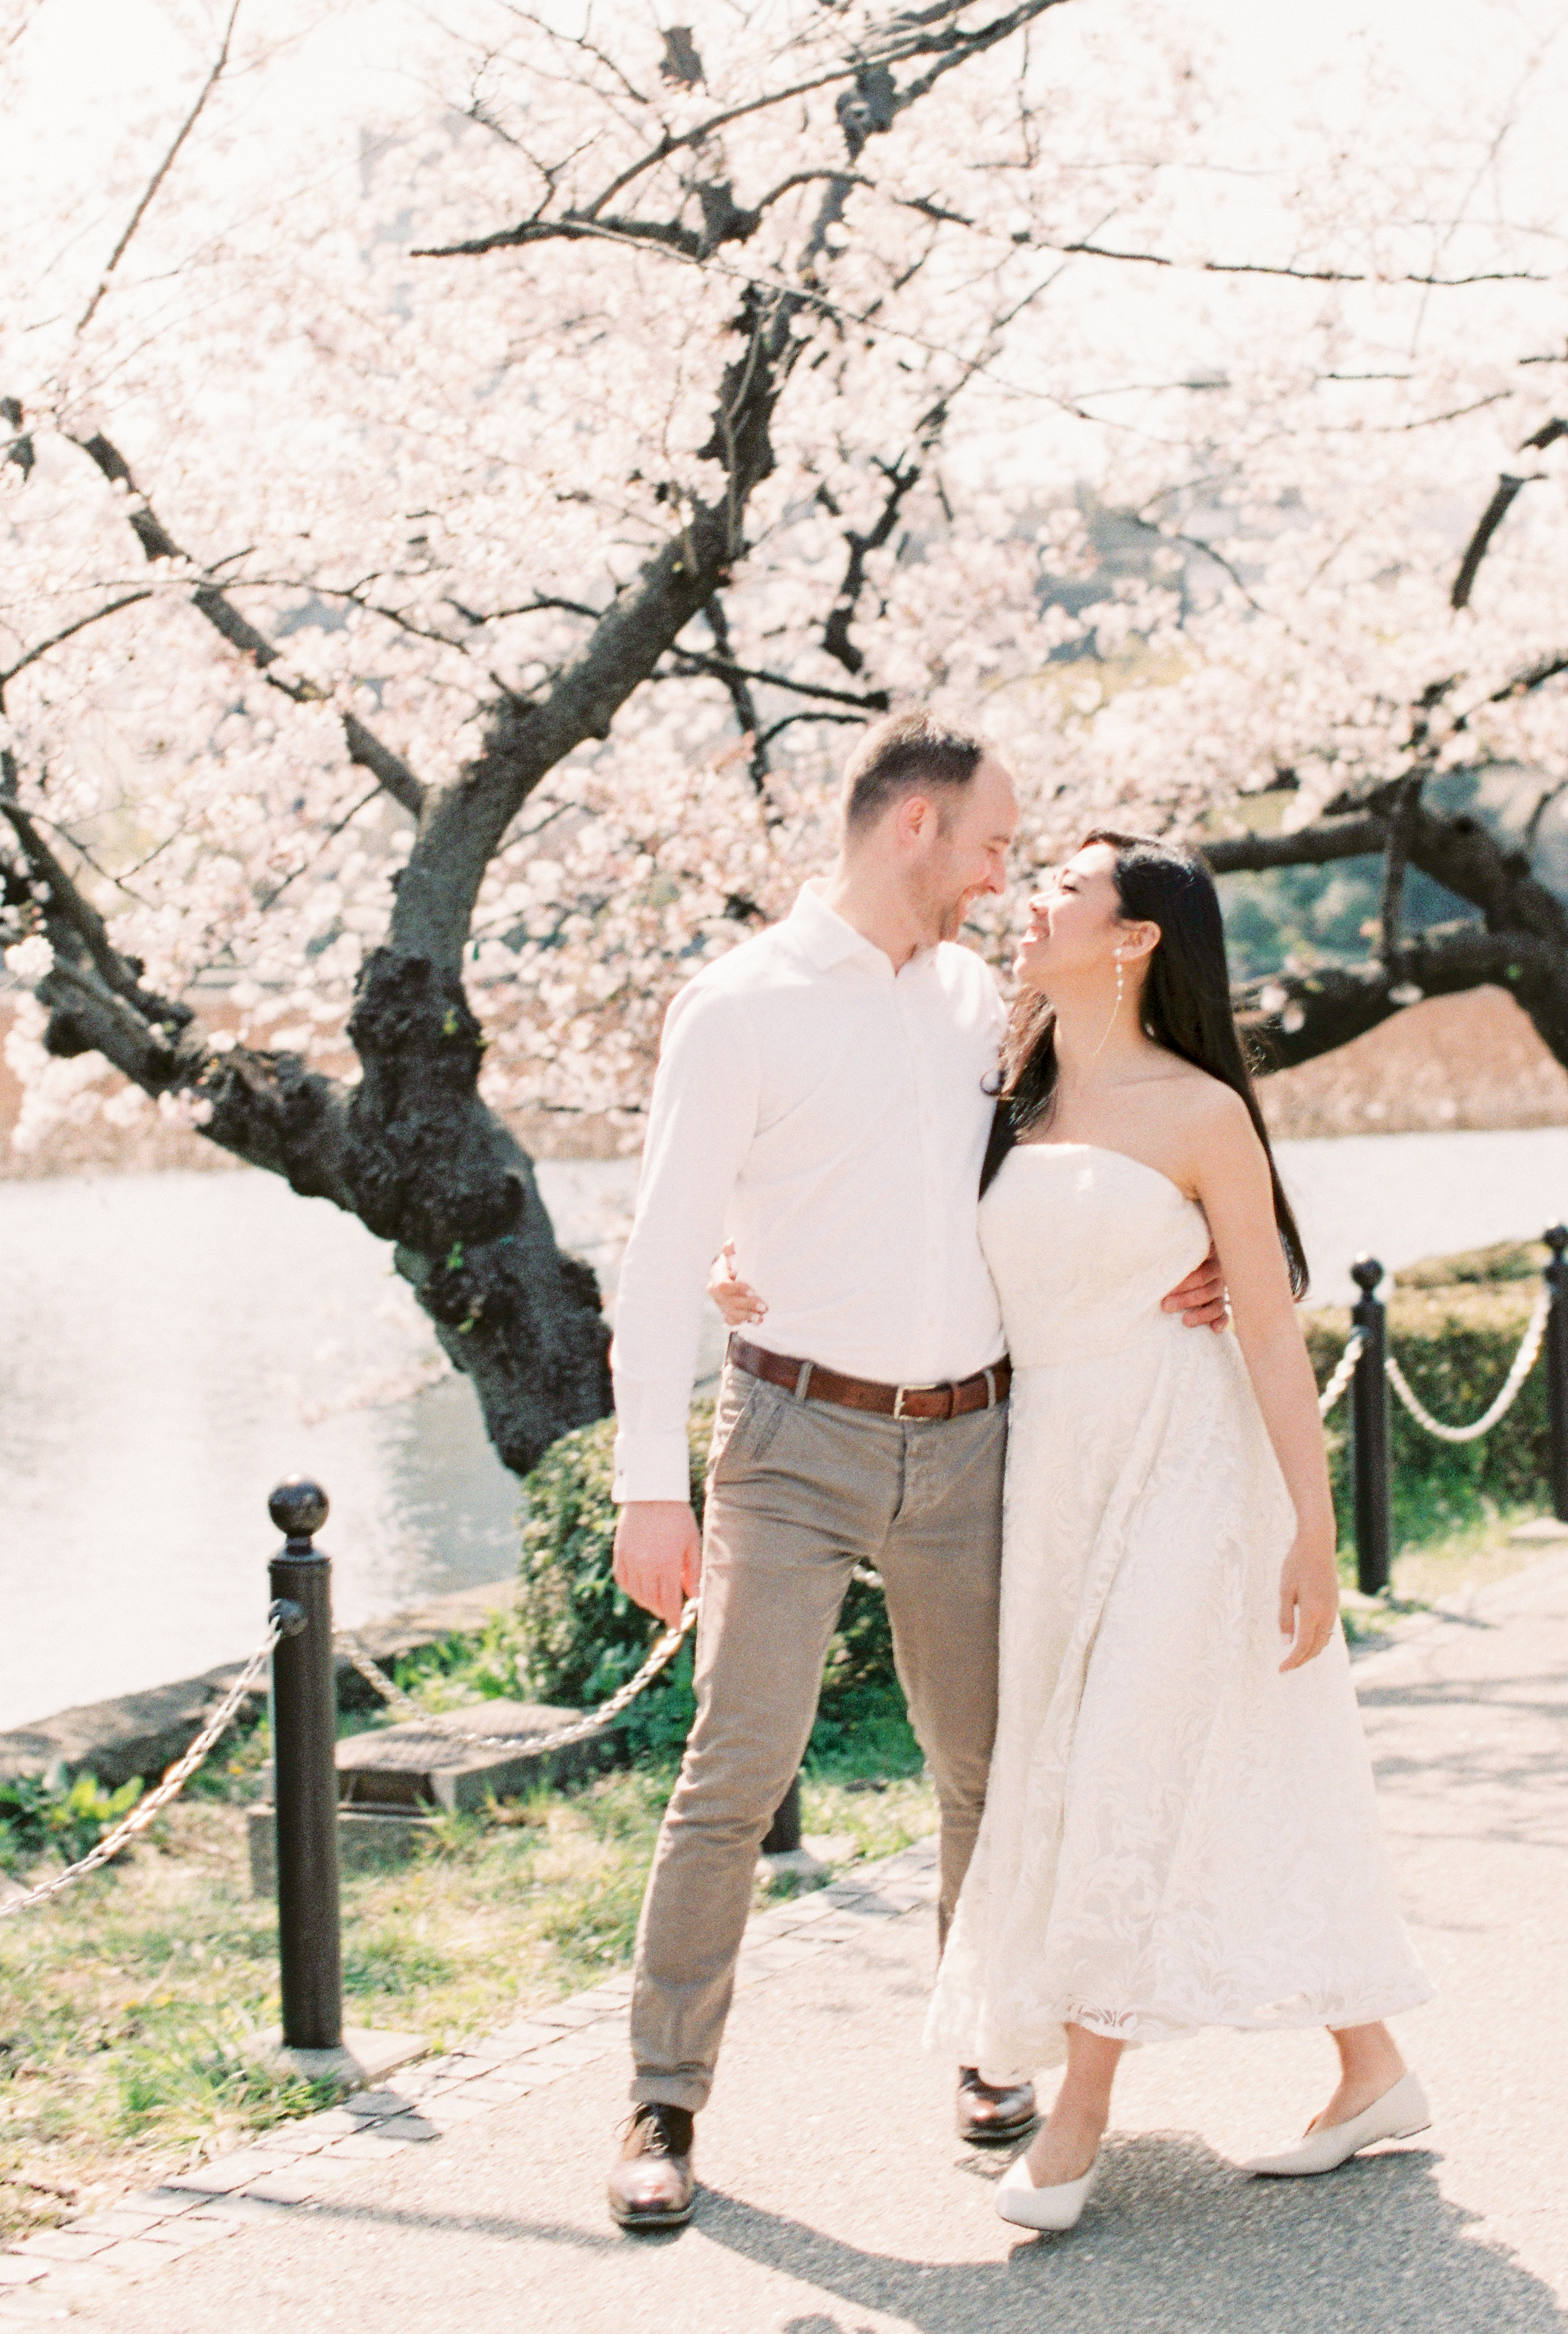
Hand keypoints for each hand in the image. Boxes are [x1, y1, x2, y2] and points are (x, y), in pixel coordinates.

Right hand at [613, 1501, 701, 1628]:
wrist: (652, 1492)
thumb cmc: (677, 1516)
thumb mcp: (691, 1542)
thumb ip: (694, 1571)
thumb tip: (695, 1596)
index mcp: (667, 1563)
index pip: (670, 1600)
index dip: (673, 1616)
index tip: (677, 1626)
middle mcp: (646, 1565)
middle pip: (653, 1599)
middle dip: (662, 1610)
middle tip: (669, 1614)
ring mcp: (631, 1559)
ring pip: (637, 1592)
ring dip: (647, 1602)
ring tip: (656, 1604)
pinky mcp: (620, 1552)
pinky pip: (623, 1579)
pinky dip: (631, 1589)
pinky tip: (639, 1591)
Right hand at [707, 1239, 766, 1328]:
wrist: (734, 1271)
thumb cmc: (737, 1260)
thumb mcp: (735, 1252)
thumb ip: (732, 1249)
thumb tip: (732, 1242)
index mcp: (717, 1273)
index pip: (723, 1285)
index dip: (738, 1289)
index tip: (753, 1291)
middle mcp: (714, 1289)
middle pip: (728, 1302)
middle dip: (747, 1305)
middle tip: (764, 1307)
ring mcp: (719, 1302)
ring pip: (729, 1313)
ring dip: (746, 1316)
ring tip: (761, 1317)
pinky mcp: (724, 1311)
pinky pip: (731, 1321)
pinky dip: (743, 1322)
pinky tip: (755, 1322)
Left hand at [1162, 1240, 1228, 1331]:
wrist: (1166, 1288)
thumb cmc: (1163, 1271)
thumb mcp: (1163, 1264)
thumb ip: (1163, 1261)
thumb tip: (1144, 1259)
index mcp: (1201, 1257)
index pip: (1200, 1259)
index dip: (1185, 1271)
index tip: (1168, 1278)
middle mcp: (1213, 1273)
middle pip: (1206, 1282)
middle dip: (1185, 1295)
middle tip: (1165, 1304)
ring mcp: (1219, 1292)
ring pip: (1217, 1302)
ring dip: (1201, 1313)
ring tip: (1184, 1321)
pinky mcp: (1220, 1309)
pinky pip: (1224, 1316)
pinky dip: (1221, 1322)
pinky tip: (1213, 1329)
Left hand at [1278, 1535, 1339, 1671]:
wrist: (1317, 1544)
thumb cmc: (1296, 1564)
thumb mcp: (1285, 1591)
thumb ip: (1285, 1618)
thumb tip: (1285, 1643)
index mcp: (1312, 1612)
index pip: (1303, 1646)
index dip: (1292, 1661)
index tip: (1281, 1669)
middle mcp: (1326, 1614)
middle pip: (1316, 1648)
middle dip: (1302, 1660)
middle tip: (1286, 1667)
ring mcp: (1333, 1608)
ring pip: (1324, 1640)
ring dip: (1311, 1651)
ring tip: (1295, 1656)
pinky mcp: (1334, 1603)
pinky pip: (1328, 1629)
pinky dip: (1317, 1640)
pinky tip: (1307, 1639)